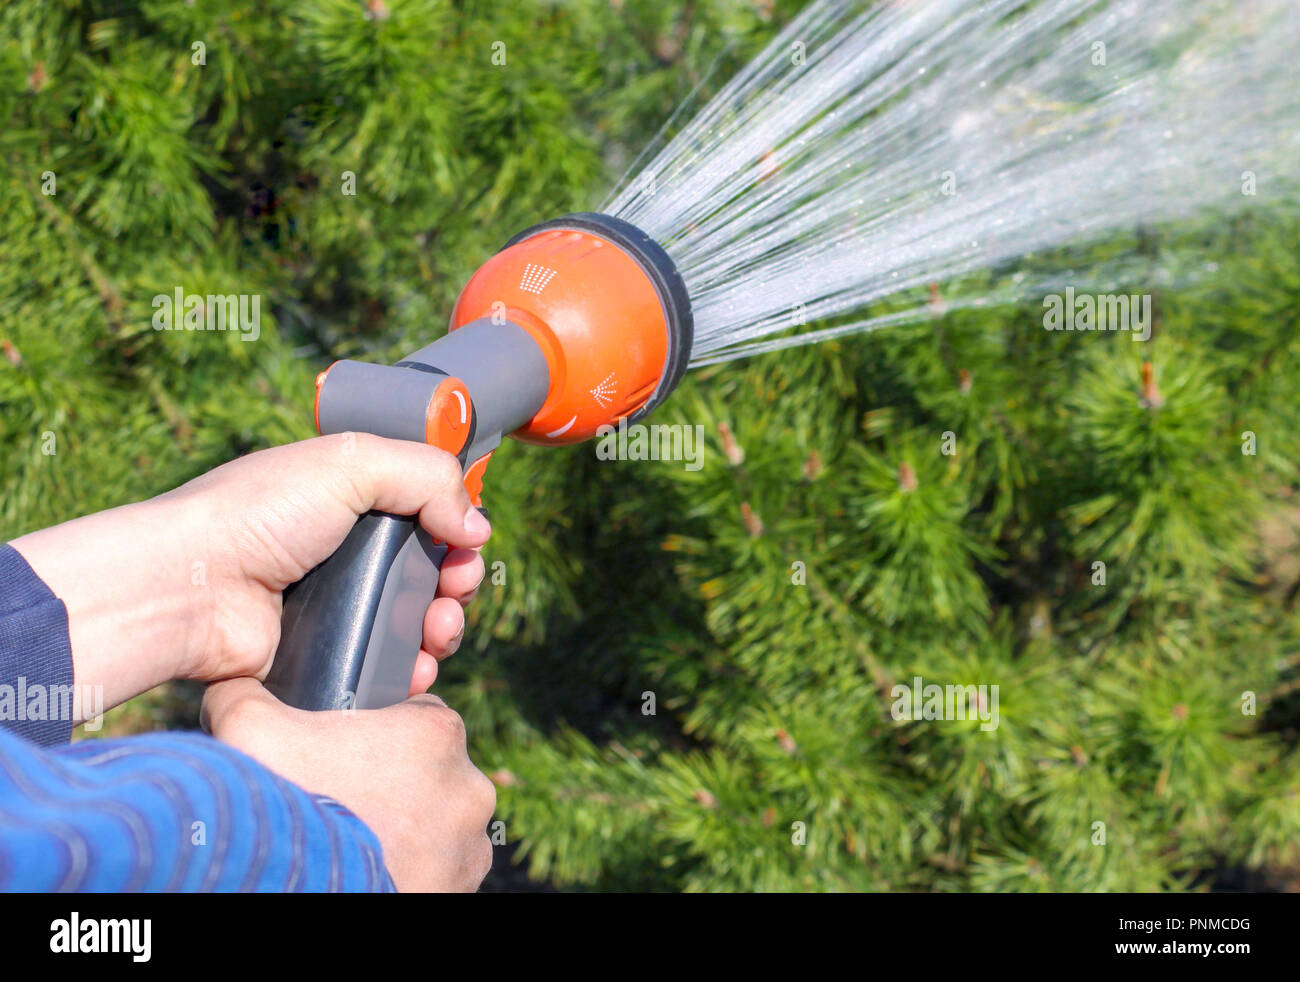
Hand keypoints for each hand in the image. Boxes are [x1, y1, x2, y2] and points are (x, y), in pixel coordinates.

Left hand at [12, 433, 489, 716]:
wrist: (188, 590)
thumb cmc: (255, 514)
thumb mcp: (350, 463)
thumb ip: (429, 476)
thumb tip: (477, 527)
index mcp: (349, 496)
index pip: (426, 509)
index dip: (455, 525)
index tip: (466, 540)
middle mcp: (346, 549)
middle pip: (433, 568)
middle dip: (459, 580)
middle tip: (456, 588)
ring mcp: (337, 605)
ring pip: (418, 621)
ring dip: (446, 626)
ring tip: (438, 630)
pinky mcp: (328, 654)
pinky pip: (389, 666)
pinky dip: (414, 668)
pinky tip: (419, 667)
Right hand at [203, 677, 495, 891]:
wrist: (299, 893)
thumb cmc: (290, 807)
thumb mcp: (249, 729)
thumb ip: (245, 692)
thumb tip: (233, 683)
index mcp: (437, 733)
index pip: (418, 713)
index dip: (378, 730)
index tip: (344, 753)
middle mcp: (469, 787)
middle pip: (429, 771)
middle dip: (392, 784)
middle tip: (343, 802)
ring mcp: (470, 845)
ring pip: (438, 824)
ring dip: (406, 830)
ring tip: (355, 840)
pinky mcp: (461, 890)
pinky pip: (440, 872)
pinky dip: (411, 871)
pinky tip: (371, 871)